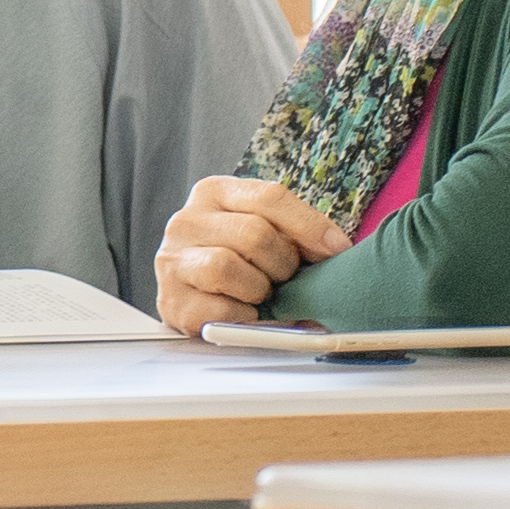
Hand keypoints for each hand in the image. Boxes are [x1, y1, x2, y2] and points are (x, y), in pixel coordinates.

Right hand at [155, 173, 350, 336]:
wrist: (190, 293)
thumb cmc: (235, 258)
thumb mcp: (259, 227)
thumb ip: (291, 231)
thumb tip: (338, 252)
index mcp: (215, 192)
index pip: (270, 197)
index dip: (310, 225)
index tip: (336, 249)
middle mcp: (187, 221)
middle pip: (254, 235)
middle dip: (283, 264)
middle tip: (285, 278)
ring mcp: (172, 261)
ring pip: (228, 268)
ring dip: (259, 289)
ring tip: (260, 293)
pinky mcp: (171, 301)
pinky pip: (218, 309)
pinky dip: (244, 316)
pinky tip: (244, 312)